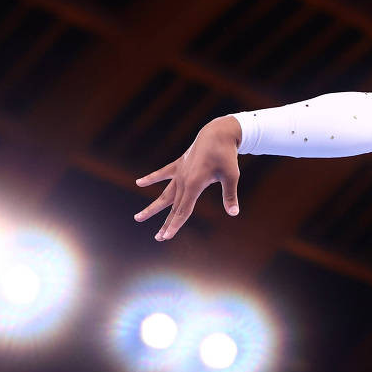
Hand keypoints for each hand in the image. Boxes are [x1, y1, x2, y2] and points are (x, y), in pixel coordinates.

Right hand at [133, 116, 241, 240]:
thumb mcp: (232, 176)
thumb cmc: (227, 155)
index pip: (184, 210)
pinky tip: (139, 182)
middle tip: (158, 238)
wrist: (218, 132)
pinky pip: (163, 173)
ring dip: (153, 207)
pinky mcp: (179, 164)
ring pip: (164, 194)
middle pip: (173, 206)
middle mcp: (183, 180)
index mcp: (194, 184)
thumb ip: (230, 195)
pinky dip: (152, 178)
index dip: (175, 225)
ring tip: (138, 218)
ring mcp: (180, 171)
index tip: (166, 237)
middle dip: (166, 223)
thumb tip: (234, 213)